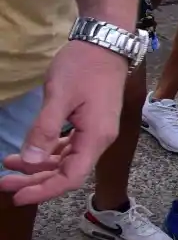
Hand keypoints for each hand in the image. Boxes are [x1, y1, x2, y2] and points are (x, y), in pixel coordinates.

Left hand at [0, 41, 125, 204]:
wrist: (105, 42)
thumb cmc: (83, 67)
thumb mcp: (59, 96)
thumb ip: (44, 130)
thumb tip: (30, 161)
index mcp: (96, 137)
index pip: (71, 177)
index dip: (44, 191)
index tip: (17, 196)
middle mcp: (99, 139)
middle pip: (68, 172)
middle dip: (36, 181)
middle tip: (4, 183)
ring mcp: (96, 131)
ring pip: (67, 160)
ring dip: (39, 167)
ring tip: (9, 164)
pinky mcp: (90, 122)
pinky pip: (69, 147)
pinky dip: (48, 152)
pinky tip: (29, 151)